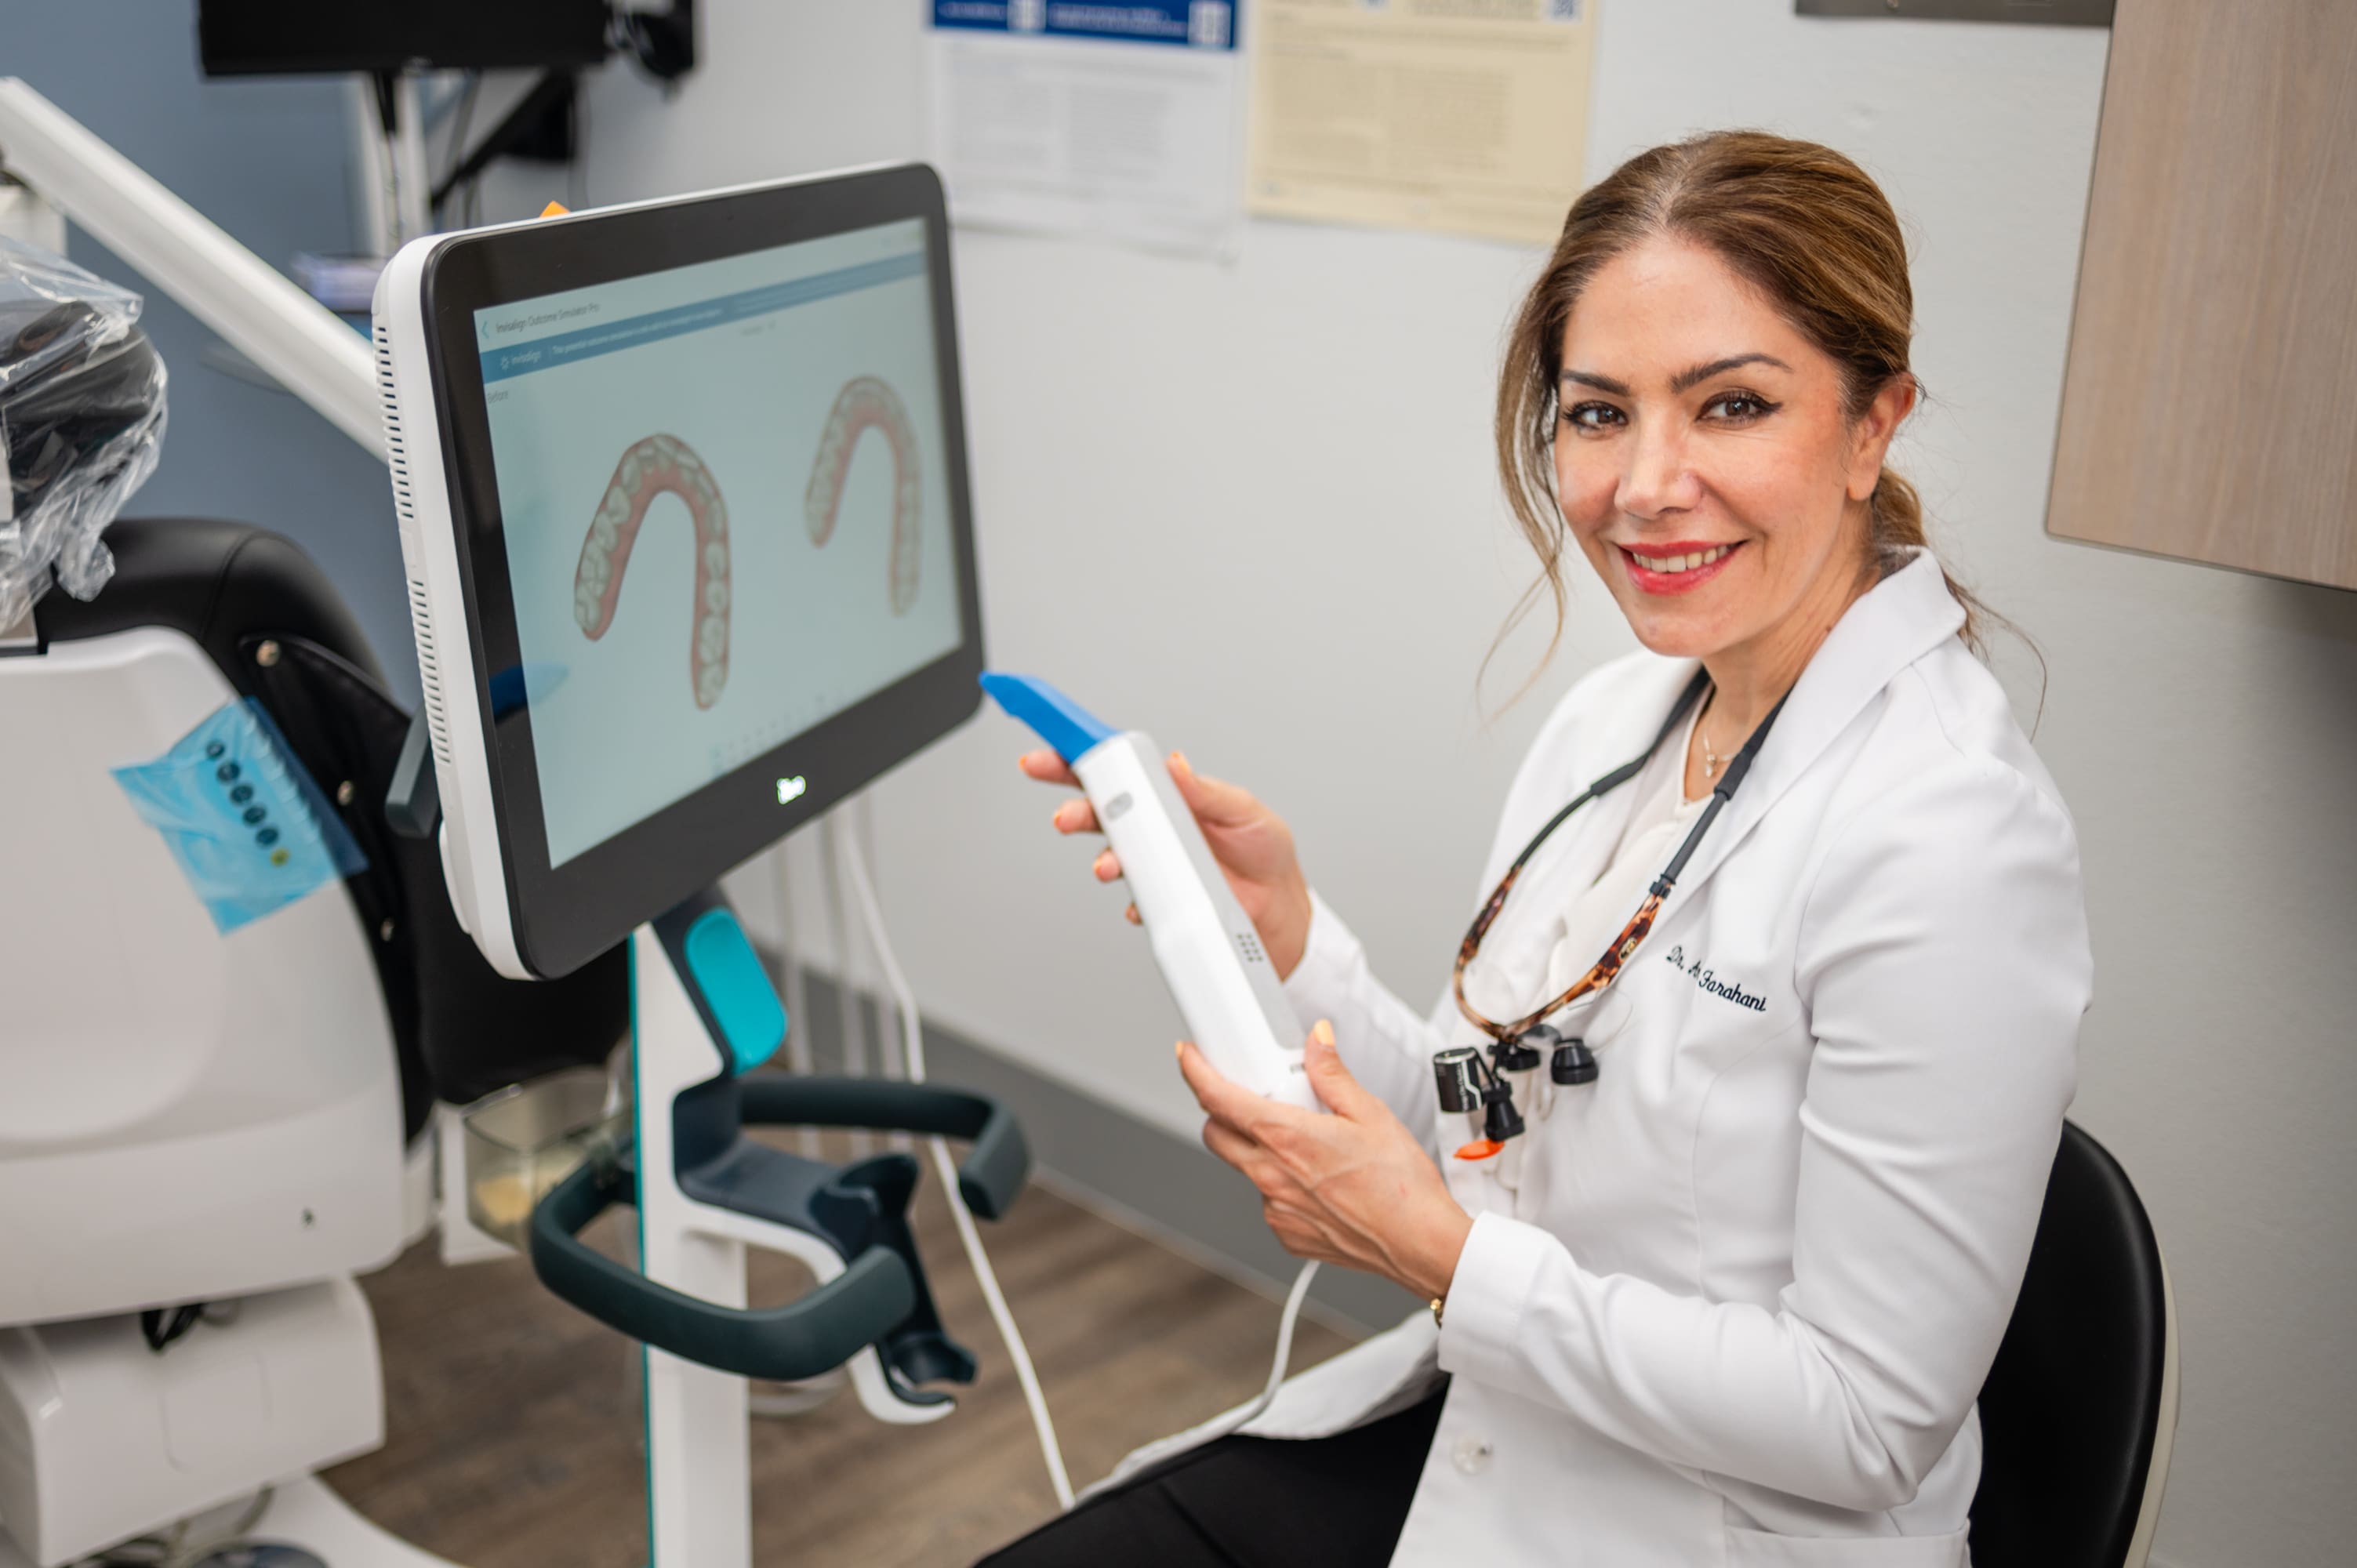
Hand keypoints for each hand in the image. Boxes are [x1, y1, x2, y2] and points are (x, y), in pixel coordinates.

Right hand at [1019, 746, 1313, 978]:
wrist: (1278, 904)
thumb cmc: (1263, 848)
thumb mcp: (1242, 809)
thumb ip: (1206, 790)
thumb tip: (1176, 764)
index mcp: (1168, 795)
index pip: (1117, 771)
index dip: (1078, 760)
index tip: (1047, 757)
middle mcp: (1153, 826)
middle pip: (1099, 813)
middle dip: (1074, 812)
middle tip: (1064, 818)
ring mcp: (1152, 862)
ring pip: (1111, 857)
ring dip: (1103, 860)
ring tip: (1108, 866)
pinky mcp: (1159, 897)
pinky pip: (1136, 899)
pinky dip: (1135, 902)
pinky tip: (1144, 903)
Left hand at [1179, 1021, 1472, 1300]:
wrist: (1420, 1244)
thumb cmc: (1401, 1185)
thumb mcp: (1370, 1113)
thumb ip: (1332, 1073)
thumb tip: (1316, 1040)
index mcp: (1286, 1138)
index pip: (1218, 1099)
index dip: (1195, 1071)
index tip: (1188, 1056)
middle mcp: (1271, 1176)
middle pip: (1217, 1134)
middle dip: (1222, 1111)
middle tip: (1255, 1098)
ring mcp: (1275, 1209)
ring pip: (1246, 1168)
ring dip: (1261, 1151)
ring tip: (1309, 1146)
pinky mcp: (1287, 1234)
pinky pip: (1270, 1201)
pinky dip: (1283, 1185)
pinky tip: (1321, 1182)